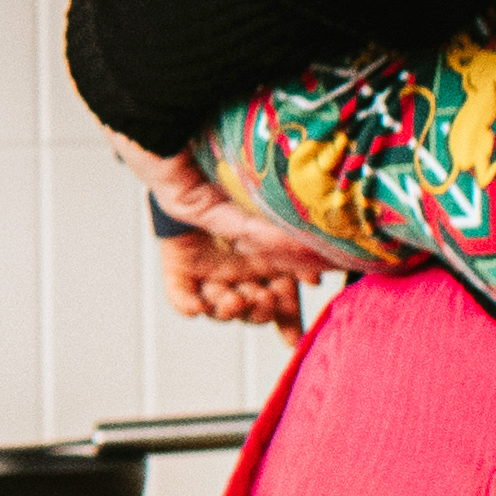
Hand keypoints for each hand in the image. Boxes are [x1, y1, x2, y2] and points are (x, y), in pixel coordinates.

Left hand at [112, 137, 349, 336]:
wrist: (195, 155)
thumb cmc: (243, 181)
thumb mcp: (277, 221)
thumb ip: (297, 249)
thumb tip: (314, 281)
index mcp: (270, 262)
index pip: (283, 302)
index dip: (288, 323)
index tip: (292, 340)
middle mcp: (241, 270)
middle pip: (253, 310)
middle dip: (258, 312)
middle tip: (260, 298)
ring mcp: (210, 270)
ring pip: (220, 309)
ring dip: (229, 311)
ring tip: (233, 297)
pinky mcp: (180, 266)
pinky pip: (181, 298)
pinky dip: (189, 305)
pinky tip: (198, 304)